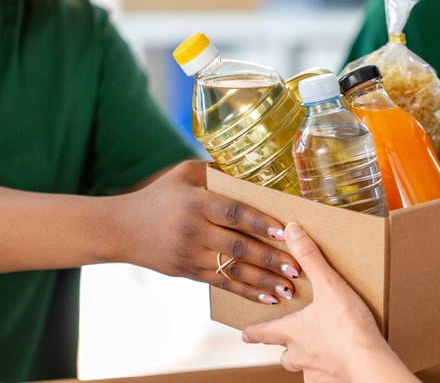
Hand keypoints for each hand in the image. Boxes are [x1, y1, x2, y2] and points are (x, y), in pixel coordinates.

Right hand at [114, 160, 300, 304]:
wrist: (120, 229)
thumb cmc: (160, 195)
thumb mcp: (184, 174)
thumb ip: (215, 170)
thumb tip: (252, 165)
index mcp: (196, 202)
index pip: (233, 213)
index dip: (260, 222)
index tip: (284, 231)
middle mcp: (193, 231)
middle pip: (238, 247)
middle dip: (270, 259)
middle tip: (297, 267)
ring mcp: (190, 255)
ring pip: (233, 270)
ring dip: (264, 281)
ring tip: (289, 288)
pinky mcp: (189, 272)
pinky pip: (223, 284)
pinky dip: (247, 292)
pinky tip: (268, 297)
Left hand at [242, 223, 413, 382]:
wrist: (367, 364)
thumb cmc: (347, 327)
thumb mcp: (329, 285)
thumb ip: (310, 257)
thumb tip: (291, 231)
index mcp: (293, 332)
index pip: (264, 332)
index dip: (253, 332)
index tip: (245, 334)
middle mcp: (299, 355)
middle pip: (285, 355)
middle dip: (287, 348)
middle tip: (293, 342)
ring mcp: (315, 372)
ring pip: (304, 368)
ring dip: (310, 360)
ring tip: (324, 351)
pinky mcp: (333, 382)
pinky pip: (326, 378)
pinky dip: (330, 371)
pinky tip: (340, 365)